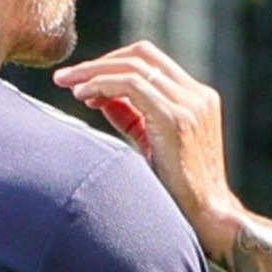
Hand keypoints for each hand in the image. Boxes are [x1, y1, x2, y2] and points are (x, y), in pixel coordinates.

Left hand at [53, 42, 244, 260]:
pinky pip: (132, 85)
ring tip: (67, 85)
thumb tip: (99, 95)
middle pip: (141, 55)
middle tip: (64, 78)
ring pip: (133, 66)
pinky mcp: (176, 119)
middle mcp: (197, 95)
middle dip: (98, 62)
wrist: (207, 217)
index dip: (112, 63)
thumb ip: (131, 116)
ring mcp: (190, 104)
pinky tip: (83, 97)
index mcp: (196, 98)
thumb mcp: (151, 143)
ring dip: (94, 72)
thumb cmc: (177, 189)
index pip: (150, 61)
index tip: (81, 80)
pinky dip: (103, 84)